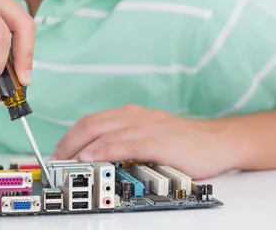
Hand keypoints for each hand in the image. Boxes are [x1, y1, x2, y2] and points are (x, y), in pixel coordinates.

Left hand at [51, 104, 236, 179]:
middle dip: (69, 142)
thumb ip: (125, 142)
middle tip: (56, 160)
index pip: (91, 121)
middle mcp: (135, 116)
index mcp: (130, 114)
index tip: (57, 153)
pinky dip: (105, 150)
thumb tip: (97, 157)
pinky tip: (92, 157)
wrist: (219, 141)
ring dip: (81, 147)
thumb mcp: (148, 136)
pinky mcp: (159, 141)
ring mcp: (147, 127)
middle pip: (91, 124)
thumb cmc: (183, 142)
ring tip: (66, 161)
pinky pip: (126, 144)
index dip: (70, 136)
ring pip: (105, 132)